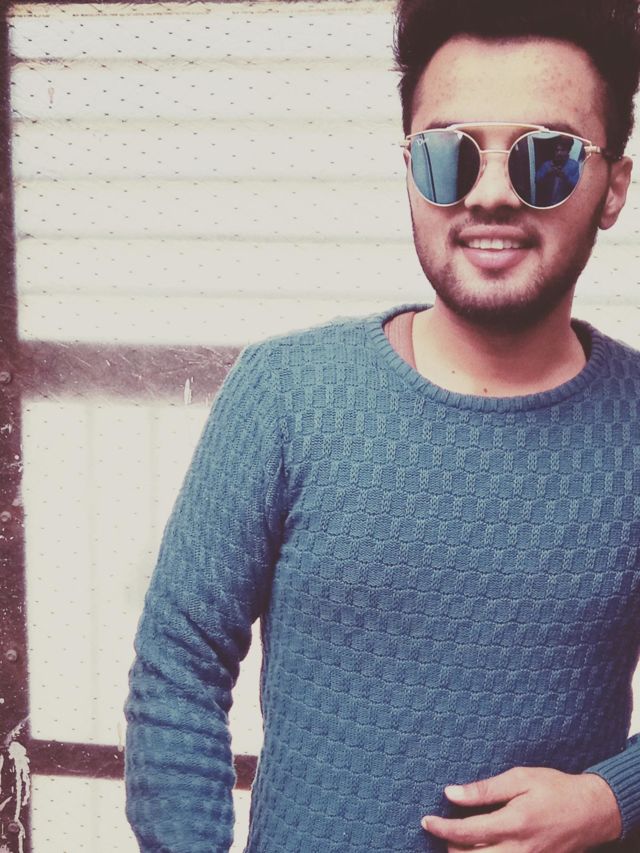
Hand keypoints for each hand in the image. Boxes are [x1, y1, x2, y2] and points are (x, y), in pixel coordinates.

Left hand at [421, 767, 621, 851]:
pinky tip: (480, 848)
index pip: (467, 833)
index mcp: (513, 824)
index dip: (442, 828)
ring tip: (456, 840)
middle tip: (440, 829)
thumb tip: (451, 793)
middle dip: (450, 846)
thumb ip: (484, 789)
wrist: (592, 811)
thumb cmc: (555, 789)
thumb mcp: (519, 779)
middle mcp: (520, 850)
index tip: (426, 821)